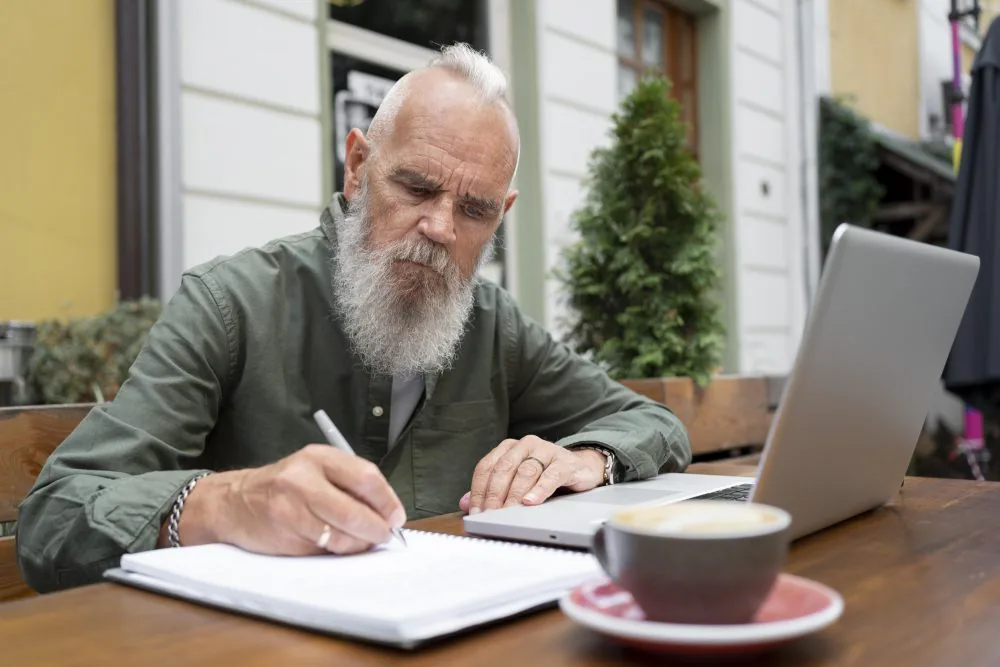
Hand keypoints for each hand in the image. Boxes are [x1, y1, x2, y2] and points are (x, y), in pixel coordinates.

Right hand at [168, 444, 405, 554]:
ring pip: (340, 536)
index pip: (366, 477)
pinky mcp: (283, 534)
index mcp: (318, 457)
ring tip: (360, 542)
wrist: (233, 502)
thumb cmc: (284, 487)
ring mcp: (290, 508)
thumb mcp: (315, 470)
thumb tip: (388, 513)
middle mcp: (303, 479)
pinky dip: (335, 552)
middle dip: (376, 529)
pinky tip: (333, 545)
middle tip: (384, 536)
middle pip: (355, 511)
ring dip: (358, 545)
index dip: (387, 501)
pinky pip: (322, 550)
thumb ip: (349, 484)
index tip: (396, 517)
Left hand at [461, 436, 606, 513]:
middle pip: (504, 468)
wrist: (580, 468)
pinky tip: (531, 502)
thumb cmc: (544, 475)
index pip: (487, 467)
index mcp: (508, 448)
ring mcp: (546, 450)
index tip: (476, 511)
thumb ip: (491, 490)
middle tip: (490, 514)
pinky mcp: (565, 462)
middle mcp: (525, 445)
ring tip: (508, 512)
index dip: (479, 490)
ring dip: (514, 495)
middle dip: (495, 494)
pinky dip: (539, 490)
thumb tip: (465, 503)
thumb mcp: (515, 481)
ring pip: (525, 472)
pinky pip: (550, 475)